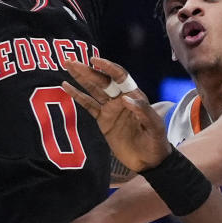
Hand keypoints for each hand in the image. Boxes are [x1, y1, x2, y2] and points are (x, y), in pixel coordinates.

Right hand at [63, 57, 169, 171]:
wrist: (149, 162)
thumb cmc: (156, 144)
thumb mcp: (155, 128)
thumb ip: (144, 112)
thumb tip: (125, 98)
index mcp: (135, 96)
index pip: (120, 77)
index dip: (108, 67)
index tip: (94, 60)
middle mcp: (121, 99)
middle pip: (102, 81)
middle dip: (87, 70)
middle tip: (71, 61)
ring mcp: (111, 109)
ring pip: (93, 89)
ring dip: (80, 77)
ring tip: (67, 64)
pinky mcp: (103, 120)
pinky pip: (88, 105)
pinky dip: (77, 96)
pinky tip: (66, 86)